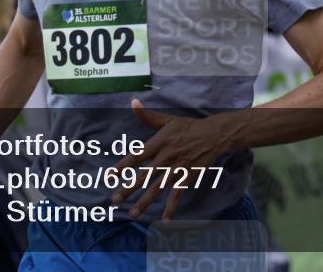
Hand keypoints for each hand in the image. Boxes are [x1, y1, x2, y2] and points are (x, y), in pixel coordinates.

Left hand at [110, 99, 231, 220]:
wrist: (213, 135)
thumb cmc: (188, 127)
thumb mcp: (167, 119)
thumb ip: (148, 116)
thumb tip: (132, 102)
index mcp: (158, 143)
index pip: (136, 156)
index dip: (122, 167)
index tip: (109, 177)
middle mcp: (166, 158)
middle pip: (144, 176)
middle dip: (128, 189)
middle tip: (114, 200)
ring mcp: (177, 169)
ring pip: (158, 188)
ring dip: (145, 201)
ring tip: (133, 213)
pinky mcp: (188, 177)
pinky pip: (178, 195)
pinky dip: (172, 207)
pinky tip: (165, 219)